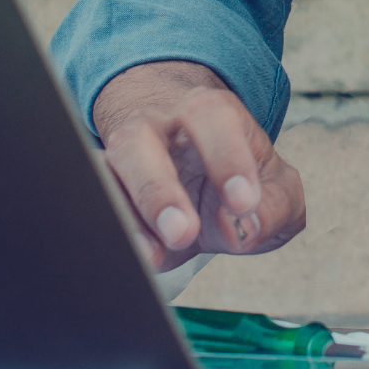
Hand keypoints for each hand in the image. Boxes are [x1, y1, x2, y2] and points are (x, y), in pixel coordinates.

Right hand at [93, 60, 305, 272]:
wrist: (199, 178)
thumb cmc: (240, 178)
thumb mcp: (278, 190)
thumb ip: (275, 207)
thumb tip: (241, 227)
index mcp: (209, 112)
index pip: (211, 117)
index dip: (226, 157)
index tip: (244, 204)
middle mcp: (158, 126)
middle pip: (142, 138)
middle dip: (159, 188)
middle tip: (185, 232)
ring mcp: (124, 157)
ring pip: (106, 171)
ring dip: (129, 216)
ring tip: (154, 255)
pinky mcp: (103, 188)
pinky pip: (91, 202)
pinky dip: (109, 231)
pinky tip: (136, 257)